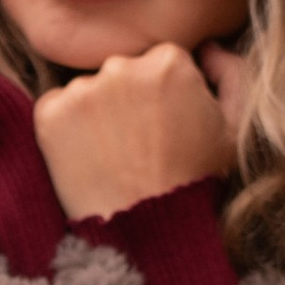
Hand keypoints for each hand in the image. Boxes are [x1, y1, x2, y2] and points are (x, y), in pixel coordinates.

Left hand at [34, 42, 239, 219]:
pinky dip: (66, 130)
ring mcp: (82, 89)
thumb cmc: (196, 184)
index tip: (166, 128)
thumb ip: (232, 75)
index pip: (160, 62)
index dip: (165, 96)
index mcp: (170, 61)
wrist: (145, 236)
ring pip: (89, 91)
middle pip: (123, 72)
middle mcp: (122, 66)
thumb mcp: (235, 130)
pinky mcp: (49, 114)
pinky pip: (56, 109)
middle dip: (129, 100)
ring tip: (115, 157)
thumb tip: (208, 48)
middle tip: (140, 146)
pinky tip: (89, 160)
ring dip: (97, 115)